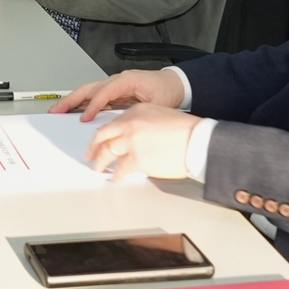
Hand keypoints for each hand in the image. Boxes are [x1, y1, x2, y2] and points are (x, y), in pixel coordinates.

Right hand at [50, 68, 186, 118]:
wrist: (176, 83)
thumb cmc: (168, 91)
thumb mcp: (157, 104)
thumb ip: (138, 113)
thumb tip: (123, 125)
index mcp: (127, 80)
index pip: (104, 93)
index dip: (92, 106)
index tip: (84, 118)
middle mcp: (117, 80)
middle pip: (89, 88)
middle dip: (71, 99)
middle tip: (57, 109)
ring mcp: (114, 84)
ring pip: (88, 90)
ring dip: (72, 100)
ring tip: (58, 109)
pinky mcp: (114, 90)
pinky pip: (94, 94)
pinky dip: (81, 101)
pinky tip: (73, 109)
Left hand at [84, 105, 199, 179]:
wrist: (198, 141)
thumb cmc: (186, 131)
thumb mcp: (161, 115)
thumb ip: (142, 122)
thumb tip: (131, 136)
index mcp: (136, 111)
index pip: (112, 122)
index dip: (104, 134)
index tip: (100, 140)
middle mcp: (130, 124)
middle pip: (102, 136)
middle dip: (93, 147)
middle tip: (89, 154)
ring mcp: (131, 142)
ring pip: (106, 153)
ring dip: (101, 162)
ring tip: (99, 168)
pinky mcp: (137, 159)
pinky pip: (120, 169)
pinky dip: (116, 175)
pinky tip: (116, 178)